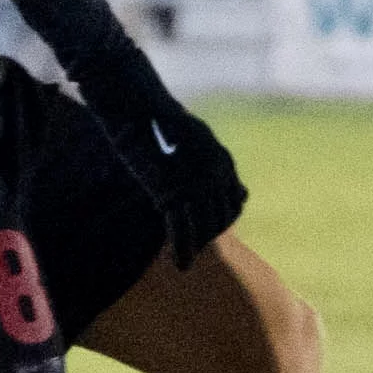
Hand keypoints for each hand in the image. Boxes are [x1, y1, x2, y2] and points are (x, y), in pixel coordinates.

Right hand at [102, 89, 247, 269]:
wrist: (138, 107)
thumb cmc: (157, 119)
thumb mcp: (190, 137)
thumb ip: (203, 158)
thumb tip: (205, 174)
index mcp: (222, 160)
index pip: (235, 200)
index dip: (223, 218)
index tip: (210, 229)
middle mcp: (216, 174)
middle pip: (222, 218)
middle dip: (210, 235)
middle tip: (195, 247)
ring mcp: (196, 184)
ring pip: (205, 228)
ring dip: (196, 246)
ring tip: (186, 259)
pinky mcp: (173, 192)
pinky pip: (182, 231)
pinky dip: (182, 251)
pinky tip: (179, 264)